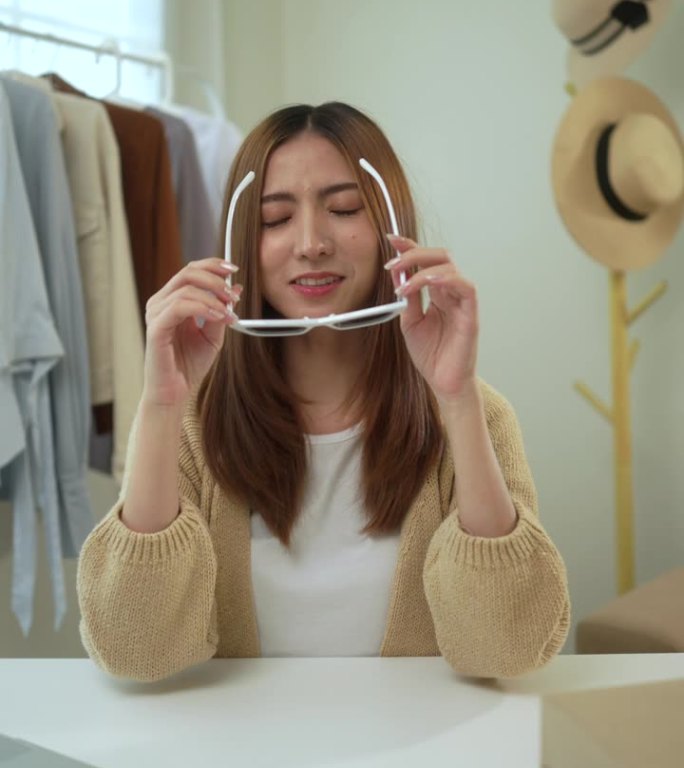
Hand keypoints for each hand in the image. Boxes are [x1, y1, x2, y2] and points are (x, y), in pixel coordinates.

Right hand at [143, 258, 240, 407]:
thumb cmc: (189, 365)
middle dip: (215, 279)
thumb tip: (236, 287)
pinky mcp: (155, 329)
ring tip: (228, 312)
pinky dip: (202, 307)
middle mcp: (160, 303)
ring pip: (185, 288)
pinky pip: (179, 306)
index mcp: (172, 301)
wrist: (176, 393)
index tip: (234, 271)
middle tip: (233, 296)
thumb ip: (222, 311)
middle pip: (187, 273)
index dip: (212, 265)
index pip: (190, 270)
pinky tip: (217, 317)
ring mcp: (155, 315)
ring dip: (213, 297)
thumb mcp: (213, 334)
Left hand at [385, 234, 477, 402]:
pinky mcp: (471, 314)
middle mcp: (451, 293)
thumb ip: (408, 298)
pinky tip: (427, 282)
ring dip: (422, 269)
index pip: (426, 261)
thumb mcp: (410, 322)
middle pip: (439, 256)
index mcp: (438, 293)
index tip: (391, 239)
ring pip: (450, 267)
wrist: (443, 383)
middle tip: (392, 263)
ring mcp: (462, 302)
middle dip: (414, 253)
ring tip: (402, 284)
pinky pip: (465, 287)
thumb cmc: (431, 355)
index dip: (410, 247)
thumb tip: (397, 274)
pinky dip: (446, 279)